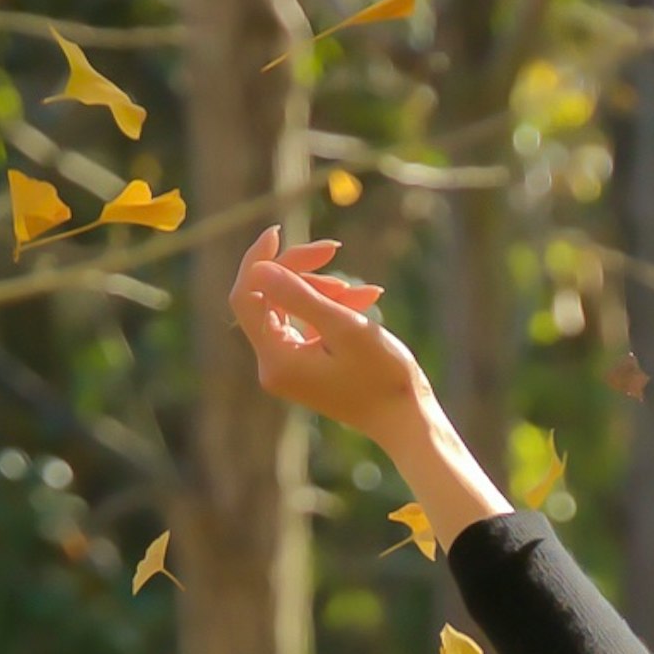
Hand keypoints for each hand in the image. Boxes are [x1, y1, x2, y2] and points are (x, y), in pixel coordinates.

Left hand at [232, 227, 432, 447]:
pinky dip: (333, 309)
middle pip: (269, 299)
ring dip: (325, 290)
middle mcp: (274, 367)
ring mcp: (290, 368)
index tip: (278, 232)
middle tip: (333, 250)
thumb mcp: (344, 328)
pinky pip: (309, 325)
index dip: (258, 261)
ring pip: (292, 308)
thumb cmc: (383, 376)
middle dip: (301, 272)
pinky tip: (368, 300)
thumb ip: (299, 296)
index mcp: (276, 360)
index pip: (246, 297)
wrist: (407, 421)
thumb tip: (260, 269)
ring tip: (367, 293)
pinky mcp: (307, 367)